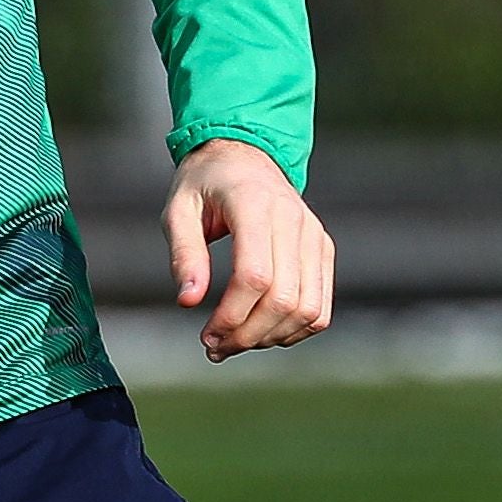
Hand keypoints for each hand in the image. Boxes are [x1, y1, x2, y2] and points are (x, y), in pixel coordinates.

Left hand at [161, 141, 335, 361]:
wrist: (244, 154)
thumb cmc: (204, 185)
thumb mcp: (178, 211)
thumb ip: (184, 255)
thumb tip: (189, 302)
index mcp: (254, 204)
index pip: (254, 276)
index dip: (231, 316)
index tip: (206, 334)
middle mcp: (293, 219)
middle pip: (283, 299)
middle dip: (247, 335)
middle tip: (215, 347)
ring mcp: (314, 236)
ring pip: (308, 309)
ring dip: (271, 338)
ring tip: (235, 342)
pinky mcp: (323, 249)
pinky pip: (321, 306)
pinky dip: (295, 330)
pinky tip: (263, 333)